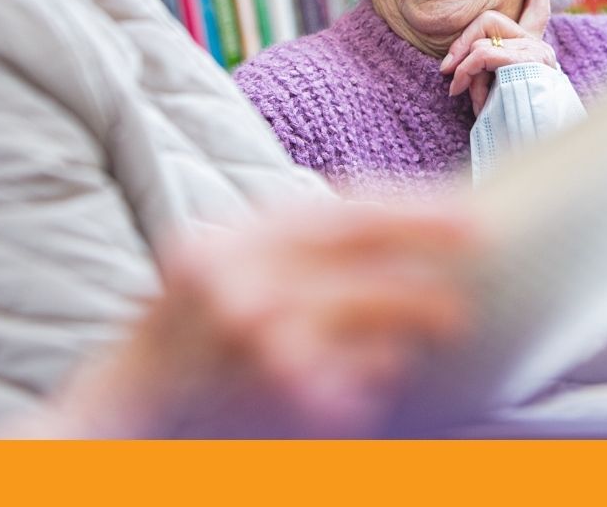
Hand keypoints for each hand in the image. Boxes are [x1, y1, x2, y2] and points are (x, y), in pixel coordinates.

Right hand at [45, 199, 479, 438]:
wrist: (125, 401)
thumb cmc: (198, 328)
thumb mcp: (243, 267)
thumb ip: (307, 248)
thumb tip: (402, 234)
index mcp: (239, 233)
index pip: (339, 208)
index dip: (408, 206)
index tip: (466, 211)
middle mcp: (232, 267)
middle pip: (344, 239)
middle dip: (417, 238)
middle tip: (481, 243)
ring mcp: (233, 326)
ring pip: (340, 305)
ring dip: (401, 309)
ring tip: (450, 318)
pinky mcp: (239, 383)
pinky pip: (320, 375)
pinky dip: (359, 372)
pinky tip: (390, 372)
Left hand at [440, 0, 557, 115]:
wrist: (526, 136)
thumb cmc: (506, 118)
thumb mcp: (489, 87)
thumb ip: (480, 67)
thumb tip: (449, 65)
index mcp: (533, 51)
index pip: (538, 8)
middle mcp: (538, 47)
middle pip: (492, 19)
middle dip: (464, 40)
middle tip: (446, 69)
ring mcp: (534, 52)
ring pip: (482, 38)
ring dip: (463, 67)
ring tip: (459, 92)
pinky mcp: (523, 60)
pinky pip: (482, 54)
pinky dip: (465, 71)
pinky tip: (460, 91)